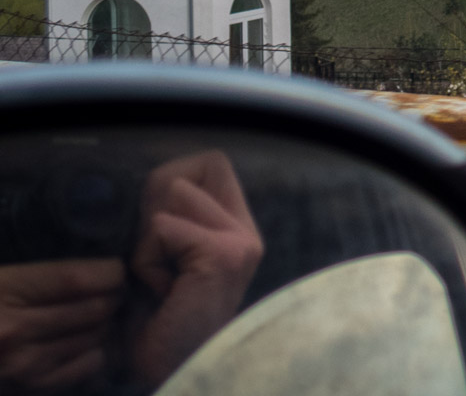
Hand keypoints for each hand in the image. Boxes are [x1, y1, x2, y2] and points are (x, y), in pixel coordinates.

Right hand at [0, 258, 123, 392]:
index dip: (108, 271)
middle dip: (113, 296)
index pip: (77, 279)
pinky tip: (86, 341)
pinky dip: (93, 353)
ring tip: (102, 311)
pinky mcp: (24, 388)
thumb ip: (25, 264)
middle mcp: (14, 330)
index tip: (114, 266)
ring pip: (93, 338)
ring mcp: (20, 364)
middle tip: (114, 288)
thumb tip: (73, 239)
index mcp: (4, 290)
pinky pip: (82, 368)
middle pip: (93, 308)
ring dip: (105, 323)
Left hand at [127, 151, 262, 386]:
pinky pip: (162, 228)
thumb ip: (172, 219)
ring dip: (150, 239)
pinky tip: (162, 293)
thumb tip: (160, 181)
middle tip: (160, 258)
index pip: (212, 163)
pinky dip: (146, 262)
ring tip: (160, 280)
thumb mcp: (165, 260)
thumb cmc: (154, 327)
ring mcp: (242, 242)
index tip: (161, 235)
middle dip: (161, 204)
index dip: (173, 184)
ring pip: (176, 193)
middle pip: (203, 162)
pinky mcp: (225, 254)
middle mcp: (248, 232)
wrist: (169, 375)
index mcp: (238, 230)